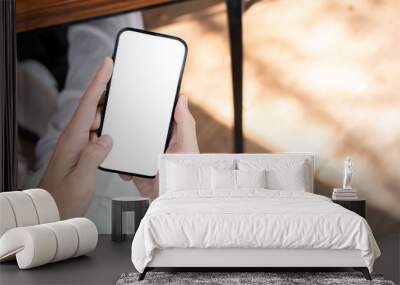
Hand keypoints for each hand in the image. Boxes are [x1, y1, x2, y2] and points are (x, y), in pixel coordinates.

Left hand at [40, 58, 113, 218]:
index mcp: (72, 140)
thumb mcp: (80, 180)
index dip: (98, 82)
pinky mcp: (82, 152)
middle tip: (123, 80)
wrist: (51, 211)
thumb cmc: (63, 199)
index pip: (87, 105)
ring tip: (124, 106)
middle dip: (107, 92)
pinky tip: (115, 133)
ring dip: (109, 113)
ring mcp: (78, 145)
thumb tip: (106, 138)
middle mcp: (74, 138)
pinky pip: (97, 134)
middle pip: (92, 107)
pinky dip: (107, 129)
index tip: (107, 64)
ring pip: (96, 120)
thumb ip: (93, 156)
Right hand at [120, 95, 198, 200]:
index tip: (137, 98)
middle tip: (117, 118)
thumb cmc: (187, 177)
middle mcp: (159, 146)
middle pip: (142, 128)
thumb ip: (185, 123)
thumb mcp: (187, 147)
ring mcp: (147, 159)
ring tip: (112, 139)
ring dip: (121, 144)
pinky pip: (124, 163)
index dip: (150, 107)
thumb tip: (182, 99)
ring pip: (130, 145)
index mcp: (173, 137)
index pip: (161, 116)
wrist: (173, 205)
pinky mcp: (138, 171)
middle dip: (130, 125)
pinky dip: (120, 163)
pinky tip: (118, 162)